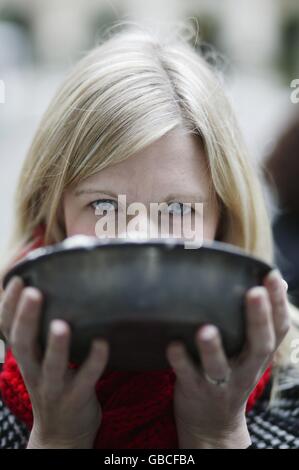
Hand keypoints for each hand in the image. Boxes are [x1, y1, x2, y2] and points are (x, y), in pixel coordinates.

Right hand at [0, 276, 108, 448]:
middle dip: (26, 318)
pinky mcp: (76, 399)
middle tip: (34, 292)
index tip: (17, 279)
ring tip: (61, 324)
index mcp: (26, 358)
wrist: (62, 434)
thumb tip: (50, 290)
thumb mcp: (38, 361)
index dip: (8, 306)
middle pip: (23, 344)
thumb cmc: (54, 385)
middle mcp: (34, 372)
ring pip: (51, 367)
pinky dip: (94, 361)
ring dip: (56, 346)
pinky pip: (85, 380)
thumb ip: (41, 335)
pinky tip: (103, 343)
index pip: (7, 330)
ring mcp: (54, 388)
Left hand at [166, 269, 289, 448]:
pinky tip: (173, 344)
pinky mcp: (194, 390)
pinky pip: (187, 376)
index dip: (279, 304)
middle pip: (258, 346)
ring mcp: (220, 383)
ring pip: (219, 367)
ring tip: (207, 329)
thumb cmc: (231, 375)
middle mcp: (244, 370)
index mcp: (258, 356)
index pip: (278, 330)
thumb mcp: (251, 354)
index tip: (272, 277)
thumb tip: (276, 282)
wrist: (212, 425)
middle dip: (258, 320)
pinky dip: (180, 361)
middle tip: (254, 293)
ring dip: (213, 348)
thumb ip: (260, 323)